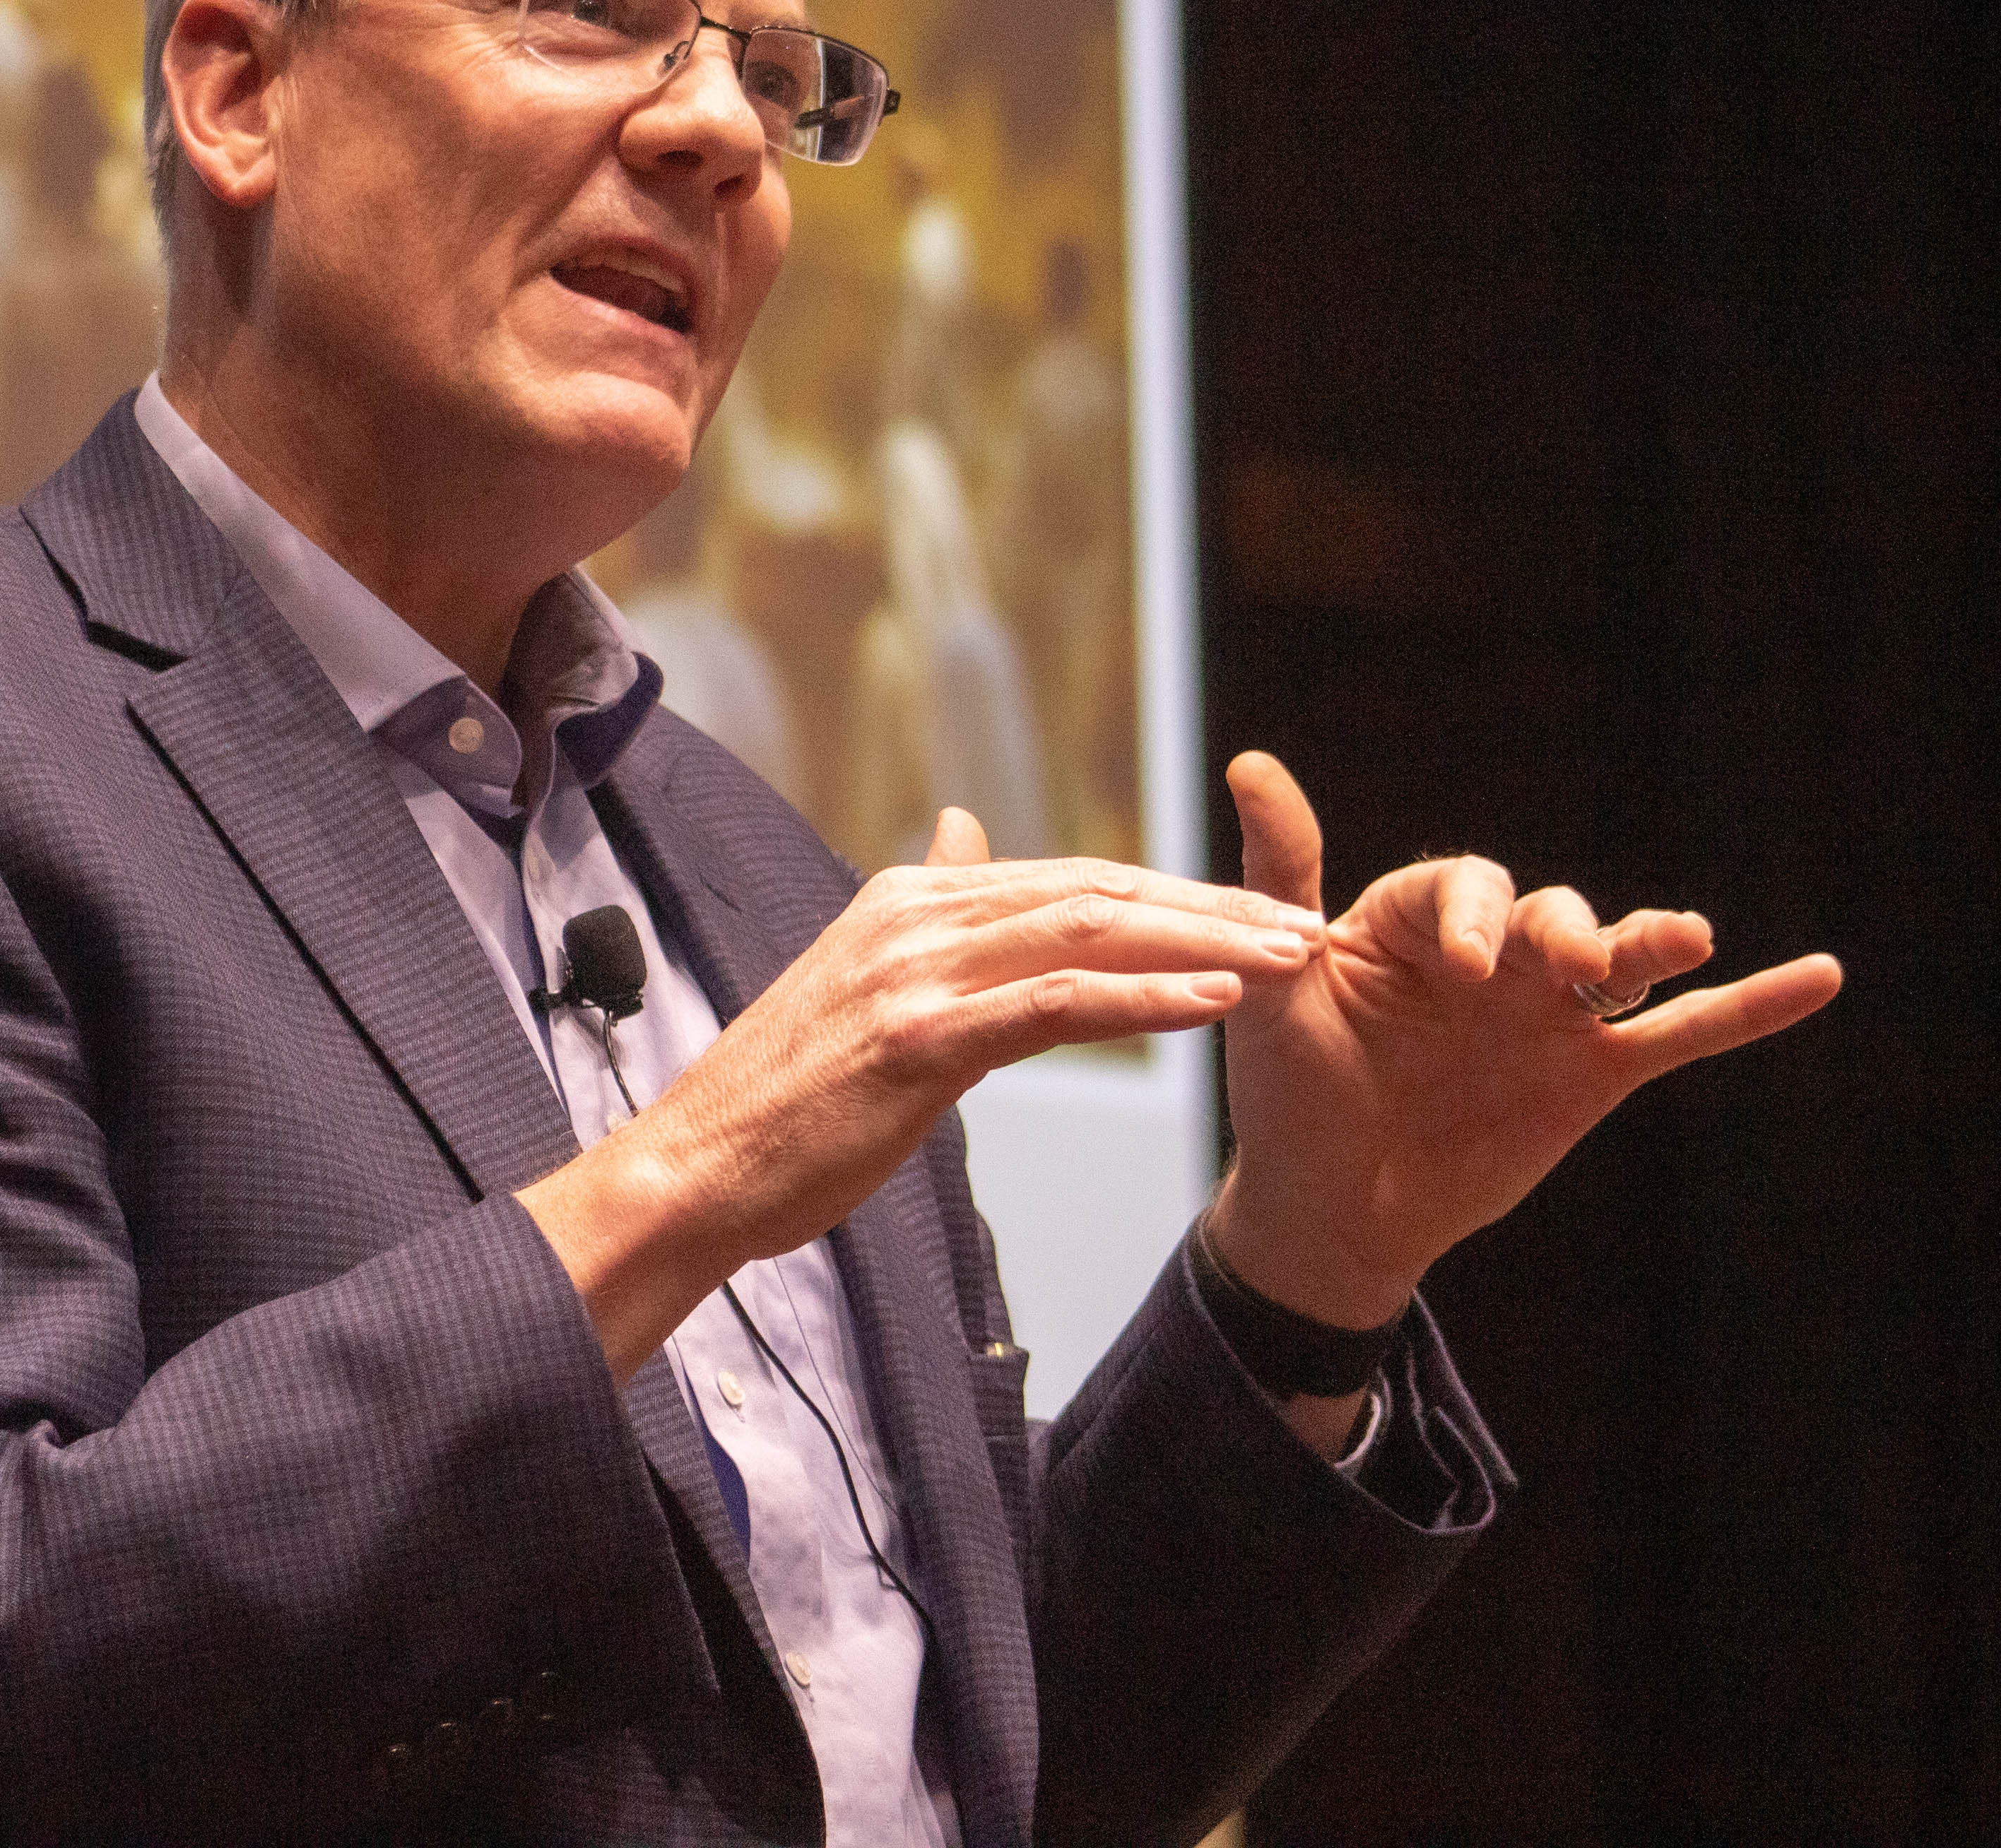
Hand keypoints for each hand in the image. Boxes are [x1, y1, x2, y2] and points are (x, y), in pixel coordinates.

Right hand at [523, 808, 1327, 1379]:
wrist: (696, 1168)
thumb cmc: (783, 1100)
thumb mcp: (860, 981)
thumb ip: (928, 912)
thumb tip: (964, 831)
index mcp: (906, 899)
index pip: (1066, 879)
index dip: (1171, 893)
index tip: (1255, 916)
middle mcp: (914, 915)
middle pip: (1093, 890)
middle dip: (1210, 907)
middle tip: (1304, 929)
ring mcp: (914, 970)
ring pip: (1088, 932)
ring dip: (1202, 943)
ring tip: (1288, 961)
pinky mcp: (920, 1036)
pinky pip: (1055, 1004)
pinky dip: (1144, 995)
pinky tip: (1214, 1001)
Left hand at [1204, 750, 1844, 1337]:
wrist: (1327, 1209)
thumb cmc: (1287, 1092)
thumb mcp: (1272, 985)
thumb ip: (1280, 874)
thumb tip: (1250, 759)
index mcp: (1412, 925)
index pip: (1459, 889)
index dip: (1472, 915)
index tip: (1466, 969)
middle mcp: (1490, 956)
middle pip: (1548, 913)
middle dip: (1564, 931)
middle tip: (1568, 964)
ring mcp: (1548, 1013)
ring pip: (1619, 960)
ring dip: (1655, 941)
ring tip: (1686, 937)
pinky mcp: (1591, 1075)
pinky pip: (1682, 1034)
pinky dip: (1750, 1009)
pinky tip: (1821, 976)